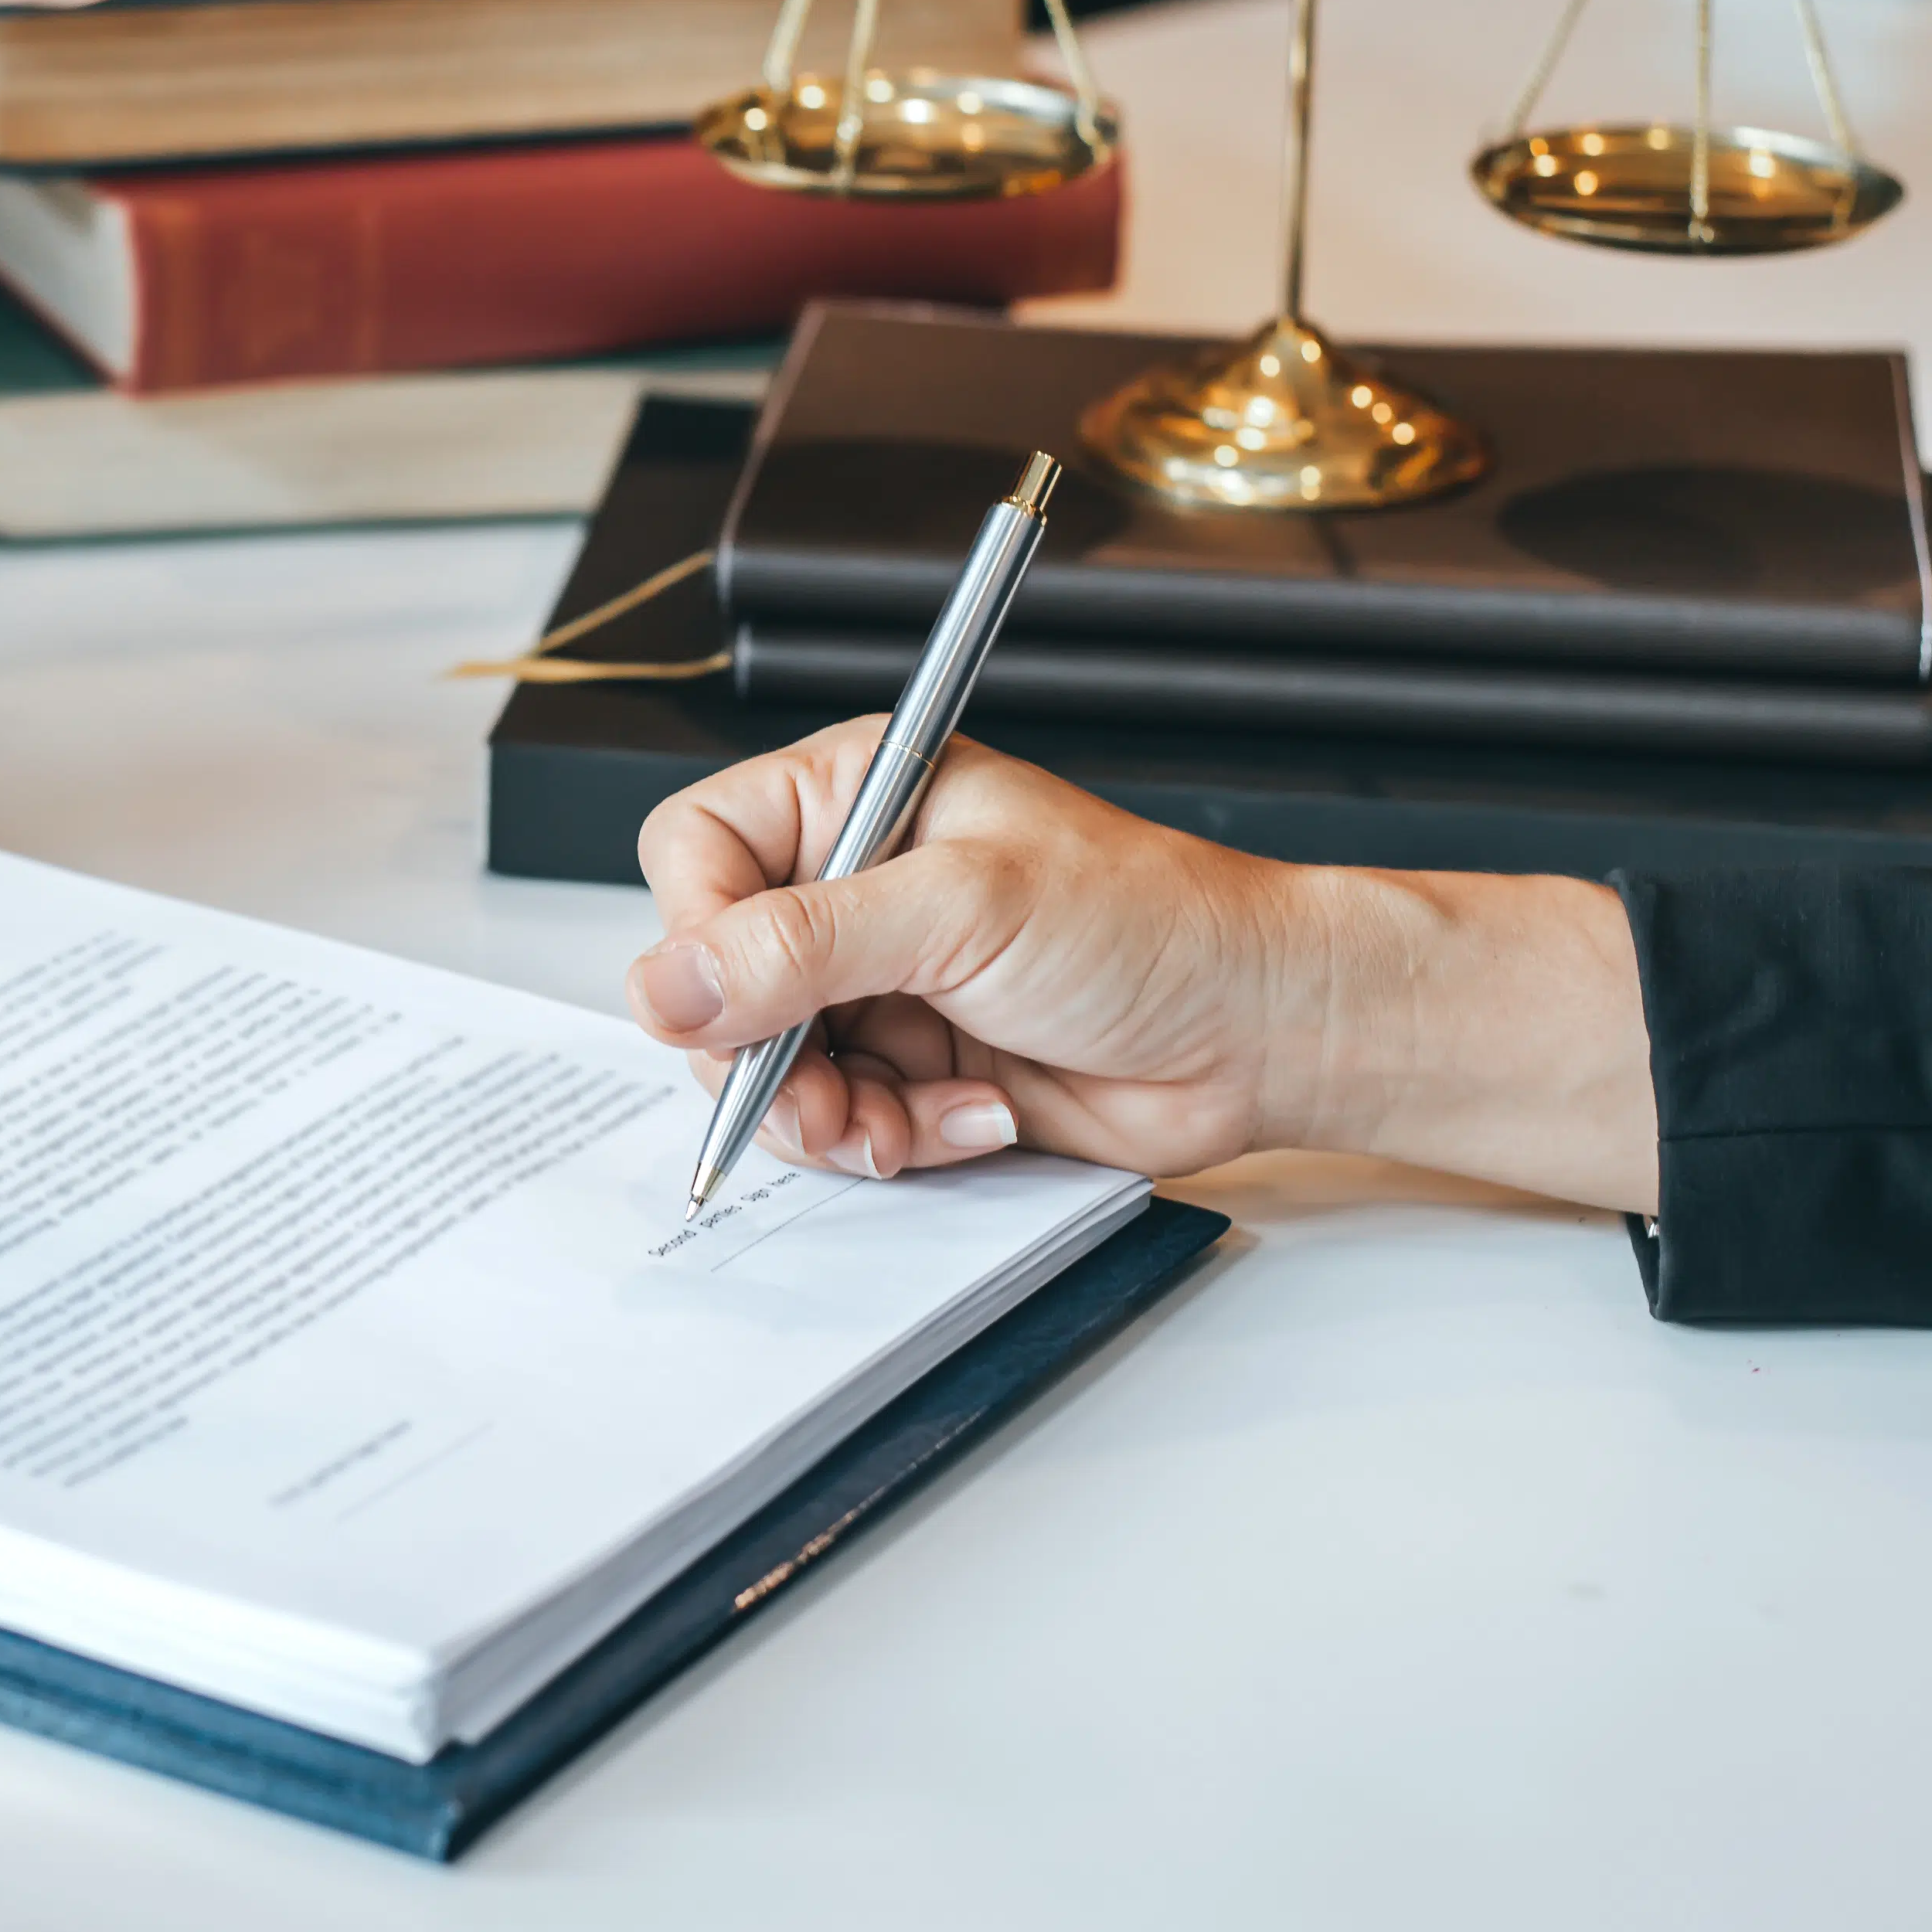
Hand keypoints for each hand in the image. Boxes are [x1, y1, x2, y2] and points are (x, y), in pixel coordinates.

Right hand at [623, 729, 1662, 1210]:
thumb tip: (673, 982)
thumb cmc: (1153, 927)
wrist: (1258, 1034)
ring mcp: (880, 981)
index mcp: (854, 796)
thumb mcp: (962, 911)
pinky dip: (895, 1136)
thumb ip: (805, 944)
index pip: (696, 851)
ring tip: (904, 1122)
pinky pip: (841, 1119)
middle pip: (717, 977)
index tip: (733, 1006)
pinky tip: (972, 1114)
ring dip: (831, 1114)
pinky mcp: (913, 1063)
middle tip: (824, 1102)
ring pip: (768, 1066)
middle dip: (766, 1057)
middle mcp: (854, 885)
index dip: (698, 934)